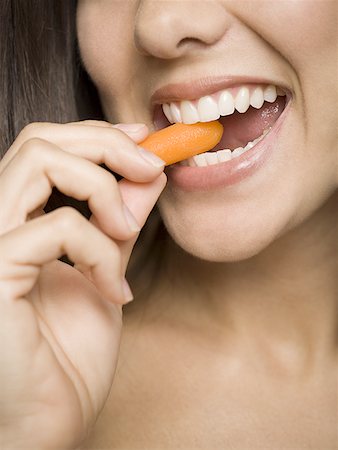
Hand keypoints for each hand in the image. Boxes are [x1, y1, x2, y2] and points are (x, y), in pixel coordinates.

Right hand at [0, 120, 165, 448]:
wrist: (50, 422)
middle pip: (40, 141)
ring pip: (38, 161)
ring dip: (102, 185)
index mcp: (17, 222)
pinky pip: (56, 227)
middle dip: (105, 144)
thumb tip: (146, 175)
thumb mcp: (106, 272)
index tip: (145, 141)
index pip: (45, 148)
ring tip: (127, 229)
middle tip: (151, 166)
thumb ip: (119, 222)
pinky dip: (98, 250)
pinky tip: (115, 291)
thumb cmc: (70, 355)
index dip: (97, 135)